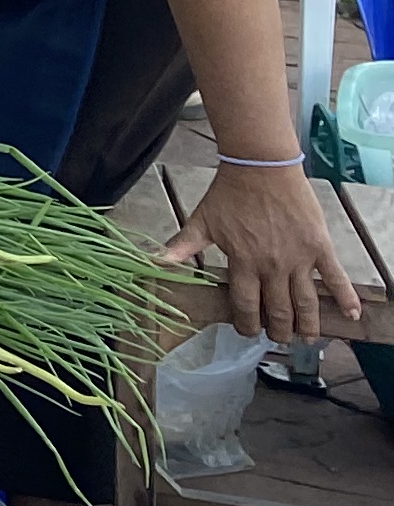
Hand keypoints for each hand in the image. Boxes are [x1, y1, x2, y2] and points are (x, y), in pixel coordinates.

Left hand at [169, 161, 367, 343]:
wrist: (261, 166)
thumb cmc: (228, 194)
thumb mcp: (201, 221)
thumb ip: (182, 245)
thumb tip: (154, 262)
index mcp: (242, 262)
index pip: (245, 305)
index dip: (246, 323)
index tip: (248, 332)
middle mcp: (271, 266)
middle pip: (278, 311)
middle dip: (277, 330)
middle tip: (278, 338)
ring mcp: (298, 259)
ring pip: (306, 303)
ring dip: (307, 325)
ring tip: (306, 339)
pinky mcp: (319, 247)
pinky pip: (336, 278)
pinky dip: (346, 299)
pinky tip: (351, 316)